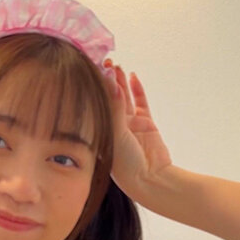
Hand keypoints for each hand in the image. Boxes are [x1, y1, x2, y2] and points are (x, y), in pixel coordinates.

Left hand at [102, 60, 172, 202]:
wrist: (151, 179)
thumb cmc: (126, 164)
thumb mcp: (116, 134)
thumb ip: (114, 108)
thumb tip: (110, 82)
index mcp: (100, 130)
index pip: (95, 103)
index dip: (93, 87)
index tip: (88, 69)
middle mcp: (113, 125)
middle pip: (108, 97)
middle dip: (106, 80)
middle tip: (102, 61)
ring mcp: (130, 124)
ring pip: (124, 97)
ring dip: (120, 82)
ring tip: (115, 65)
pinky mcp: (145, 123)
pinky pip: (140, 102)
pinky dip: (136, 89)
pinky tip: (131, 75)